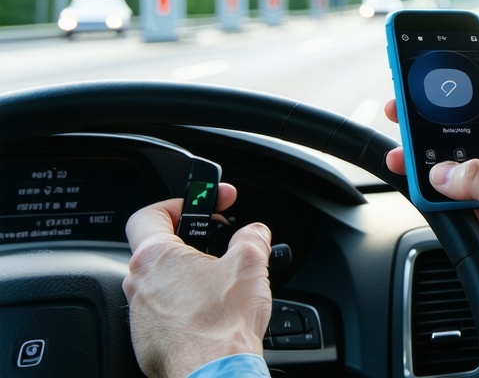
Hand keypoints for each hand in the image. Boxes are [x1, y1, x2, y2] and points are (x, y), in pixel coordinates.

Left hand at [123, 186, 272, 377]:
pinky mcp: (148, 341)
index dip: (178, 204)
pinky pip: (164, 314)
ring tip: (221, 283)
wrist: (214, 373)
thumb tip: (255, 232)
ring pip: (163, 284)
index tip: (203, 204)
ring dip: (190, 277)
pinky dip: (187, 308)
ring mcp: (140, 317)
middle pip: (159, 250)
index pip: (149, 214)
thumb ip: (252, 236)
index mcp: (154, 258)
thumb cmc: (223, 324)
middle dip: (192, 243)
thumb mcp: (250, 263)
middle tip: (219, 244)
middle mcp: (138, 285)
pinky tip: (213, 313)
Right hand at [385, 97, 478, 317]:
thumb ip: (476, 178)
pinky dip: (434, 200)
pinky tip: (419, 192)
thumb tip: (443, 173)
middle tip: (405, 125)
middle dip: (435, 137)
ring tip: (403, 160)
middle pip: (465, 143)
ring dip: (429, 171)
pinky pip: (451, 204)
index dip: (462, 101)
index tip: (433, 95)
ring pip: (454, 175)